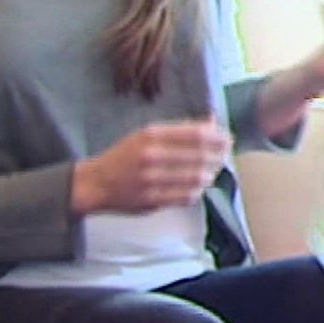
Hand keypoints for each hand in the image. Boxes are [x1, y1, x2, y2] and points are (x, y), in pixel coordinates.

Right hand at [71, 120, 230, 215]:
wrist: (96, 183)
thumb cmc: (124, 156)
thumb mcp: (147, 134)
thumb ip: (180, 129)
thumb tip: (212, 121)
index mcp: (151, 135)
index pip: (196, 134)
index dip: (218, 137)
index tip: (227, 139)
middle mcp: (152, 155)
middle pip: (200, 156)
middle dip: (219, 156)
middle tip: (224, 155)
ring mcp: (152, 180)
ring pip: (197, 177)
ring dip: (210, 174)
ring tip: (212, 171)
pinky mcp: (153, 200)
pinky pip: (187, 196)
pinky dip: (197, 190)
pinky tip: (197, 186)